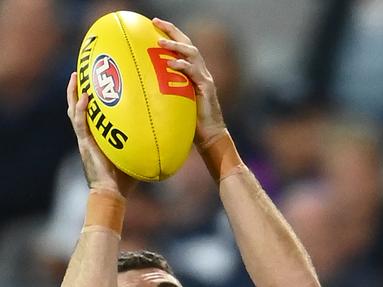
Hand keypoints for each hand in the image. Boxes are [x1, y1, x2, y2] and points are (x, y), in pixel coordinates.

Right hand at [67, 72, 135, 196]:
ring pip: (74, 110)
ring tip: (75, 75)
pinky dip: (81, 109)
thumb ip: (147, 144)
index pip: (92, 112)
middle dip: (78, 88)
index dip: (92, 97)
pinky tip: (85, 97)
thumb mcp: (137, 155)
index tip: (96, 80)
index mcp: (98, 136)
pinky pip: (80, 122)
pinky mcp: (84, 144)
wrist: (112, 193)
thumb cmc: (126, 179)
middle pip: (78, 106)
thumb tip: (171, 136)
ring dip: (73, 93)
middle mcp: (89, 134)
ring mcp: (85, 138)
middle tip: (81, 70)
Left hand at [152, 18, 225, 145]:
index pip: (182, 47)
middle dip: (172, 30)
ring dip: (176, 45)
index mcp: (193, 73)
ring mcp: (205, 79)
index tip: (154, 24)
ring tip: (161, 42)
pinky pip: (194, 71)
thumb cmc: (191, 124)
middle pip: (187, 43)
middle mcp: (200, 72)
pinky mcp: (207, 88)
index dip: (170, 34)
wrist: (210, 137)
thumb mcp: (175, 104)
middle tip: (156, 22)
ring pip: (192, 53)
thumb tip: (141, 90)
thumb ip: (164, 93)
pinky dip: (182, 65)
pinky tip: (170, 63)